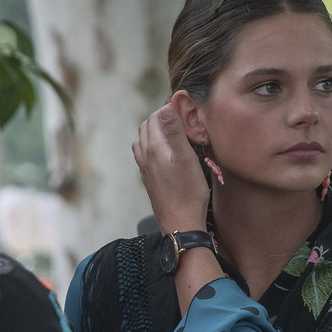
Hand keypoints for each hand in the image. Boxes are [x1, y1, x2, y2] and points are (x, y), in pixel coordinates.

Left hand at [133, 104, 209, 233]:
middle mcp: (145, 156)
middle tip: (181, 120)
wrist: (181, 222)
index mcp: (154, 148)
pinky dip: (153, 146)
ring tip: (173, 134)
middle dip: (161, 118)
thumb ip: (175, 132)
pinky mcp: (148, 179)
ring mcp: (145, 169)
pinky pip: (145, 155)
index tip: (184, 111)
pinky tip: (166, 153)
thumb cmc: (188, 191)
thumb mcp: (186, 158)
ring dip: (155, 132)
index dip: (168, 110)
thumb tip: (166, 109)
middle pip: (147, 127)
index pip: (155, 117)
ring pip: (143, 141)